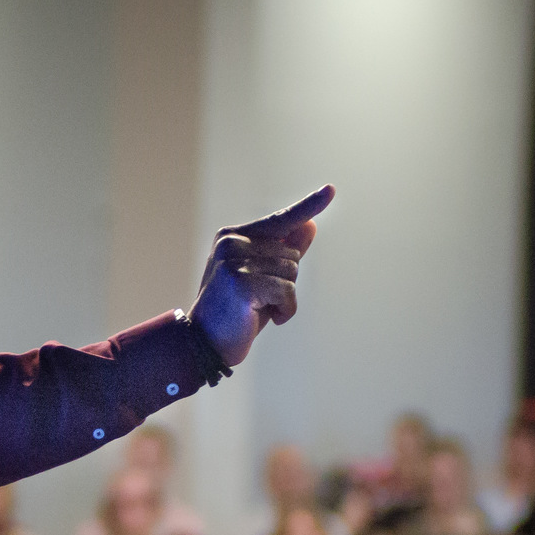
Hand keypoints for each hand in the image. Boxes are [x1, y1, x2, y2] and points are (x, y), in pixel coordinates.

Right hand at [190, 186, 334, 367]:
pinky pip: (287, 292)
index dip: (309, 206)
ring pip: (292, 272)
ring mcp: (235, 262)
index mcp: (233, 236)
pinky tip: (265, 319)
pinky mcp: (242, 283)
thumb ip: (284, 252)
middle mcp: (232, 243)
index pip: (280, 220)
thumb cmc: (236, 311)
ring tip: (258, 309)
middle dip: (286, 281)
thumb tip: (311, 225)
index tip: (331, 189)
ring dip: (285, 298)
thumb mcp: (262, 278)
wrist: (203, 344)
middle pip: (292, 254)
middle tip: (258, 300)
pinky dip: (286, 310)